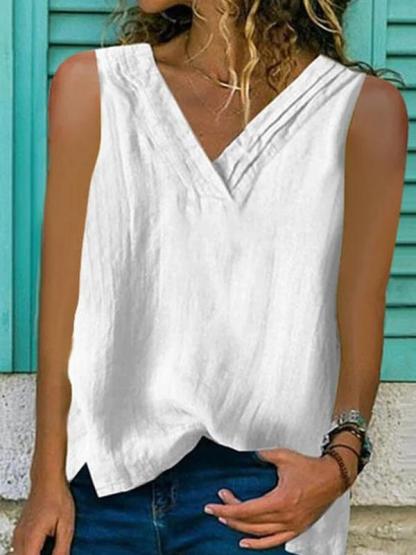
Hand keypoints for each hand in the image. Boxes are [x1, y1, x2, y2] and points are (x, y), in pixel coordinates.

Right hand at [9, 478, 74, 554]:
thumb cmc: (57, 497)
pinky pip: (20, 548)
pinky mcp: (20, 529)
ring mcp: (18, 533)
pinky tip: (43, 546)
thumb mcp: (66, 526)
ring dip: (34, 554)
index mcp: (31, 538)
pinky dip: (30, 551)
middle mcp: (21, 538)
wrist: (47, 479)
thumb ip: (62, 549)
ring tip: (50, 549)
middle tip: (52, 552)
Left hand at [203, 447, 353, 549]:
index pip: (246, 510)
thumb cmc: (309, 466)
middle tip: (215, 508)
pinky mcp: (297, 529)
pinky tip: (245, 542)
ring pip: (259, 533)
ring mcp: (292, 526)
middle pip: (250, 522)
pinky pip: (274, 541)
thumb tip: (248, 455)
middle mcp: (285, 517)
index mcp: (280, 500)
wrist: (333, 477)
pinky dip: (258, 544)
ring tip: (225, 520)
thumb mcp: (283, 456)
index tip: (211, 506)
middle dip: (229, 516)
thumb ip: (263, 455)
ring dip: (240, 528)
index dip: (226, 509)